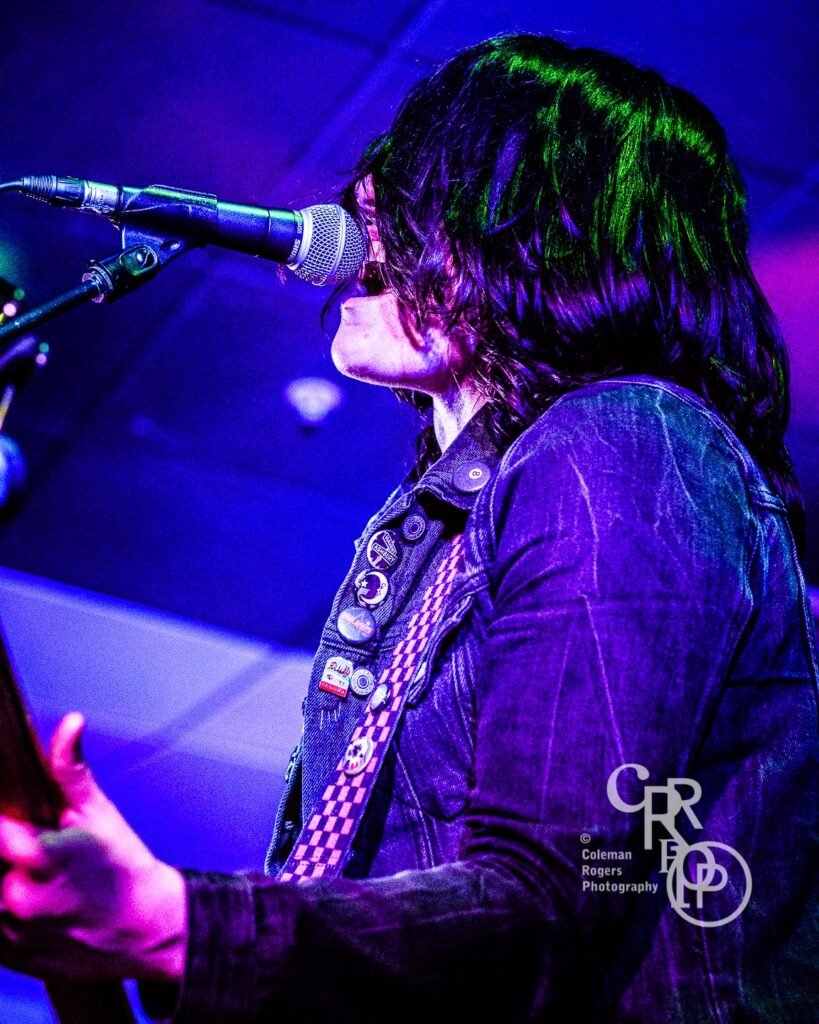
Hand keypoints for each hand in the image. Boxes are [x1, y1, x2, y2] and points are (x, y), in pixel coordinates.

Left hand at [0, 712, 185, 982]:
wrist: (146, 929)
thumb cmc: (122, 866)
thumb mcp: (100, 812)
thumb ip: (70, 769)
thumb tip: (70, 722)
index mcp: (41, 857)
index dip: (5, 826)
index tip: (13, 821)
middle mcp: (22, 898)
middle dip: (7, 854)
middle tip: (33, 848)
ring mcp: (14, 932)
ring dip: (4, 879)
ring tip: (36, 874)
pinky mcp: (11, 958)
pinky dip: (4, 912)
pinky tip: (36, 901)